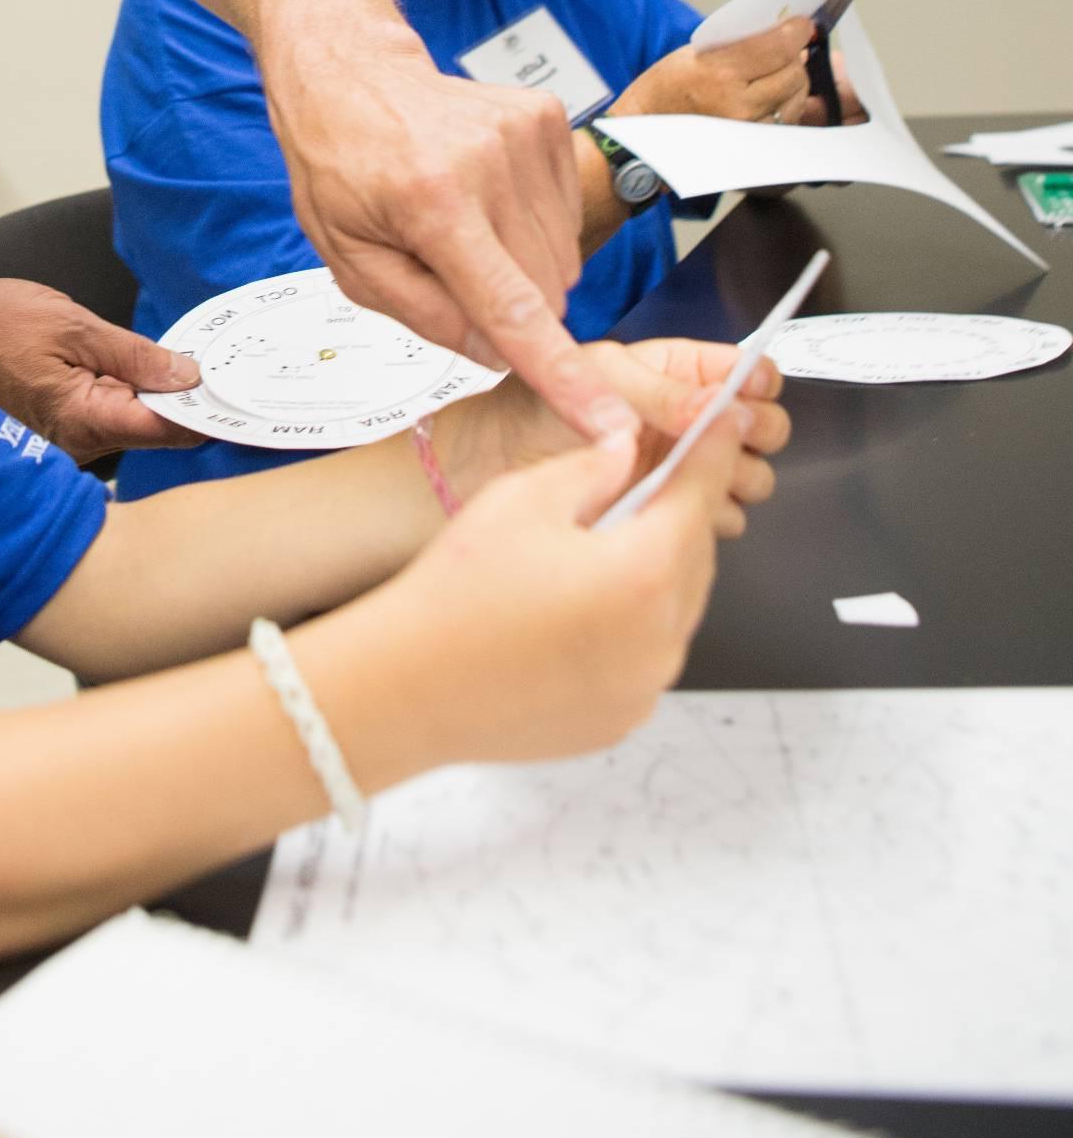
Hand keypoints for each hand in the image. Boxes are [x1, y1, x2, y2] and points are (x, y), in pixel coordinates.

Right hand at [0, 277, 203, 463]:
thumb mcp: (74, 325)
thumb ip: (134, 355)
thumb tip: (187, 375)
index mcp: (86, 420)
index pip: (169, 429)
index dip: (206, 407)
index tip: (235, 386)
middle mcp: (80, 444)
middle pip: (156, 430)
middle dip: (184, 397)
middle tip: (211, 360)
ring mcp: (70, 441)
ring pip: (135, 422)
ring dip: (154, 393)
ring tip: (171, 356)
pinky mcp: (62, 430)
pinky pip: (111, 416)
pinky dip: (128, 393)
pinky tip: (132, 366)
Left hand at [267, 26, 616, 439]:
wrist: (351, 72)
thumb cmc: (340, 163)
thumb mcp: (348, 258)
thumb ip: (422, 315)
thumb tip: (497, 355)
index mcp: (430, 203)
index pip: (511, 308)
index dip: (562, 374)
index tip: (610, 423)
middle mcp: (487, 163)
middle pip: (544, 290)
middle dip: (509, 306)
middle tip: (449, 266)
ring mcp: (524, 133)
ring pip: (562, 255)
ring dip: (520, 263)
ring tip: (460, 221)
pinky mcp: (547, 117)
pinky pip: (566, 212)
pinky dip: (531, 223)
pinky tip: (484, 195)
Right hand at [359, 416, 739, 773]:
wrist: (410, 689)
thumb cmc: (456, 597)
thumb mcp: (522, 498)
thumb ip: (593, 467)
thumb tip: (628, 451)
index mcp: (642, 573)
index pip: (699, 493)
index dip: (714, 449)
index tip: (727, 421)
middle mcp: (659, 638)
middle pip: (695, 553)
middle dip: (677, 511)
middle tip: (643, 480)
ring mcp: (644, 685)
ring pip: (677, 606)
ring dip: (656, 568)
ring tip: (597, 546)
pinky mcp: (622, 716)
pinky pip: (650, 654)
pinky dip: (635, 621)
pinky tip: (581, 604)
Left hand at [435, 336, 788, 539]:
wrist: (485, 468)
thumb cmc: (526, 409)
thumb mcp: (596, 380)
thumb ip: (663, 393)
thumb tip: (720, 404)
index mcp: (669, 369)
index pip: (740, 369)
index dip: (755, 382)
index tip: (752, 394)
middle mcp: (680, 417)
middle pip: (757, 424)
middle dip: (755, 431)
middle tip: (733, 437)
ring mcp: (675, 465)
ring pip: (746, 472)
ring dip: (738, 475)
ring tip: (703, 472)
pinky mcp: (665, 508)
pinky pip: (717, 515)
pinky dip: (713, 513)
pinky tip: (683, 504)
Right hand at [616, 17, 814, 126]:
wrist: (647, 129)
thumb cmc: (667, 86)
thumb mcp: (697, 52)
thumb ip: (742, 42)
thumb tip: (787, 35)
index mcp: (720, 73)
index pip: (778, 47)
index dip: (797, 31)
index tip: (802, 25)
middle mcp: (738, 105)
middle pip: (793, 74)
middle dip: (795, 57)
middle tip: (786, 49)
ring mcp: (748, 131)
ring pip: (795, 98)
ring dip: (792, 82)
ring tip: (776, 73)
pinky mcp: (754, 147)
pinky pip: (787, 121)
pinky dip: (786, 104)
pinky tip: (772, 96)